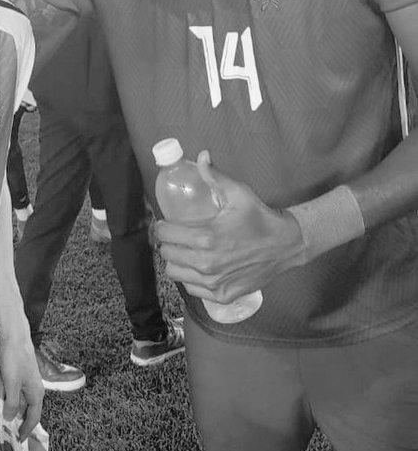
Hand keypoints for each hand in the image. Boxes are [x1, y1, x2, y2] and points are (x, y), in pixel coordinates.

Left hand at [0, 332, 43, 441]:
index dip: (26, 430)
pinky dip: (2, 389)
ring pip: (14, 398)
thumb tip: (11, 419)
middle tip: (2, 427)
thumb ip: (12, 403)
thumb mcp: (12, 384)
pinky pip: (9, 388)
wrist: (14, 337)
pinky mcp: (17, 375)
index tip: (18, 440)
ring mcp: (25, 382)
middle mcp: (33, 389)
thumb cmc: (15, 360)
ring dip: (5, 398)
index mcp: (36, 393)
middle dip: (13, 415)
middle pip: (24, 409)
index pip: (33, 417)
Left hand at [155, 151, 304, 304]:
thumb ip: (215, 176)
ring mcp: (214, 282)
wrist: (286, 245)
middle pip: (167, 254)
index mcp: (206, 238)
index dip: (163, 226)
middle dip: (168, 243)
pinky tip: (201, 267)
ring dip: (177, 262)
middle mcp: (206, 264)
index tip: (167, 223)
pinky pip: (192, 289)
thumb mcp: (239, 193)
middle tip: (177, 236)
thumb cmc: (260, 218)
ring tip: (186, 252)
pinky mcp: (222, 295)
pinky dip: (192, 279)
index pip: (165, 234)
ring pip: (175, 274)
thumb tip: (201, 155)